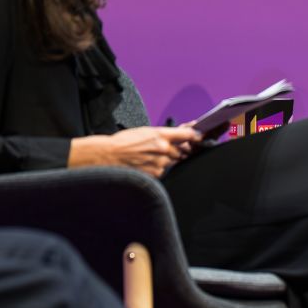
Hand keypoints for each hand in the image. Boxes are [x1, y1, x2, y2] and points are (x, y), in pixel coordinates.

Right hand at [71, 125, 203, 176]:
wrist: (108, 156)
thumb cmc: (123, 142)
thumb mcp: (144, 131)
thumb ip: (163, 135)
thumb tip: (179, 136)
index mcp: (160, 134)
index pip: (188, 134)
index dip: (197, 136)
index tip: (200, 137)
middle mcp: (163, 149)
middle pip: (183, 150)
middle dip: (180, 150)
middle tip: (168, 149)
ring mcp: (160, 163)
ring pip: (173, 162)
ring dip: (167, 160)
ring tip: (149, 157)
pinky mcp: (155, 175)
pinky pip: (164, 171)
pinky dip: (158, 168)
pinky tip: (145, 165)